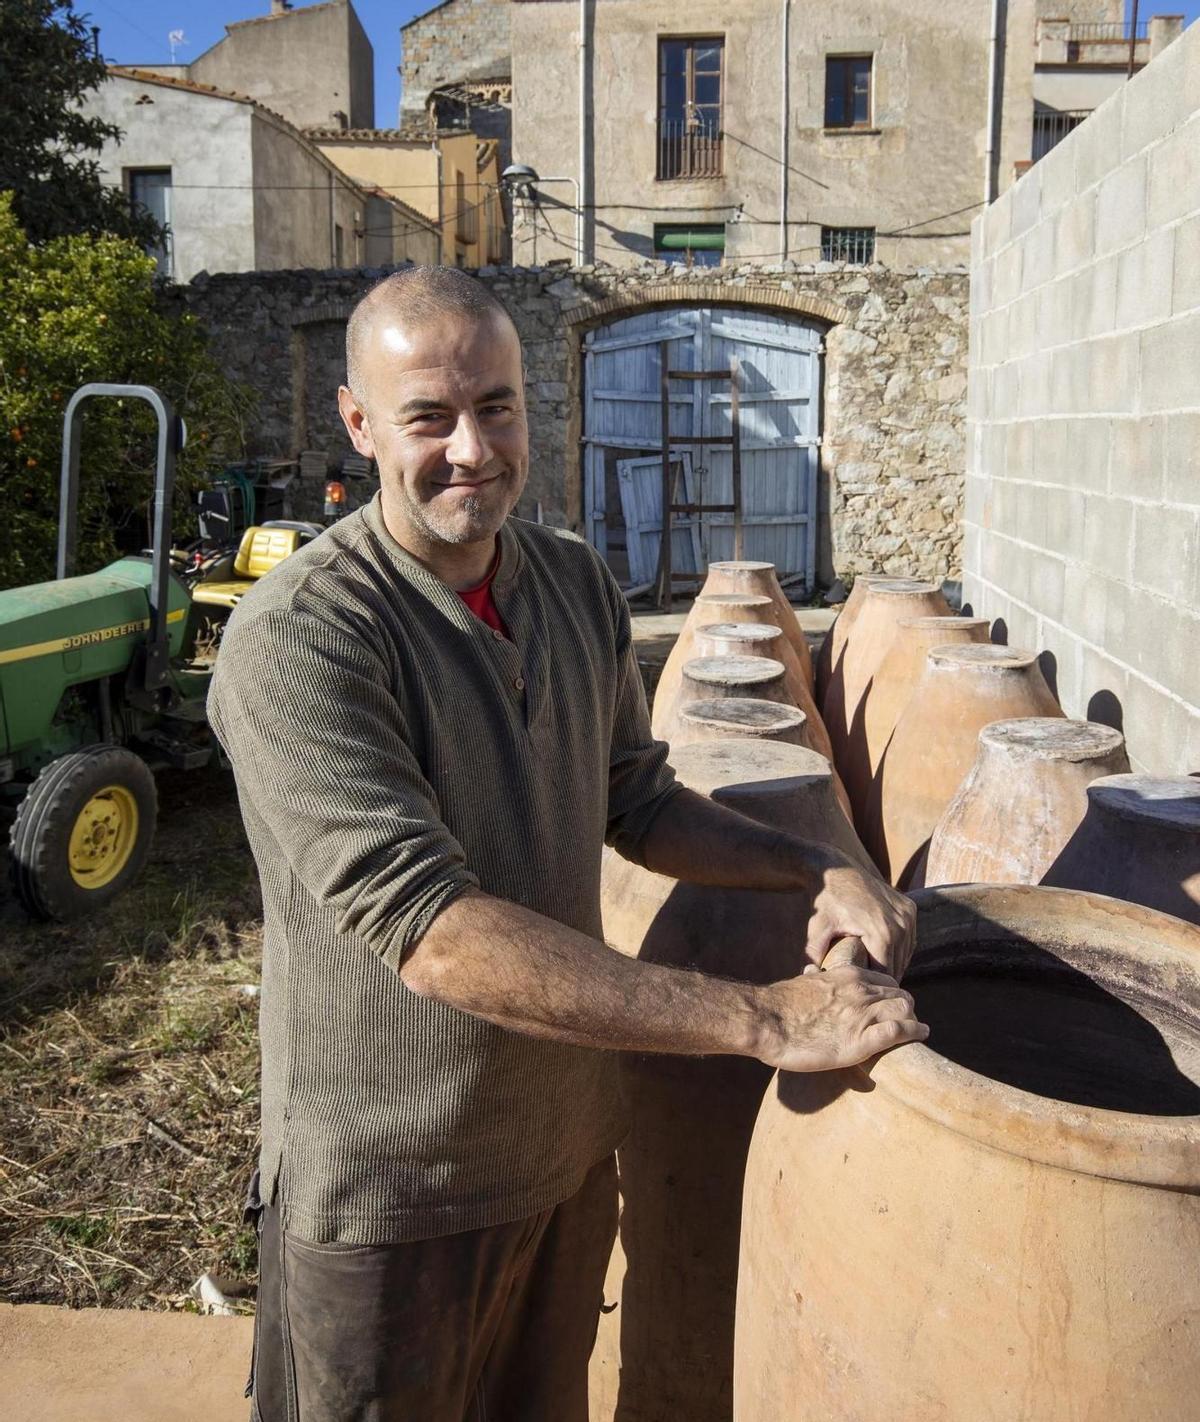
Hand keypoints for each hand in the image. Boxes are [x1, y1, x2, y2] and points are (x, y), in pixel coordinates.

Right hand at [752, 965, 928, 1072]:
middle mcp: (859, 991)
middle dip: (906, 1006)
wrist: (766, 1020)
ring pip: (904, 1009)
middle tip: (906, 1019)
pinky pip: (899, 1031)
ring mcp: (862, 1014)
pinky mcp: (862, 1040)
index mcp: (846, 976)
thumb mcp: (802, 982)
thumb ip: (814, 979)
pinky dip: (915, 1031)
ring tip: (916, 1029)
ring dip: (913, 1019)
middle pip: (900, 993)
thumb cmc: (779, 1005)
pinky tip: (922, 1034)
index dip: (891, 992)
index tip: (892, 1004)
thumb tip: (809, 972)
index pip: (884, 979)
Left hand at [806, 855, 916, 977]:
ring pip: (906, 952)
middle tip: (871, 988)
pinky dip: (900, 948)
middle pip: (898, 964)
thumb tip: (810, 976)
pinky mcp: (910, 908)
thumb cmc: (825, 901)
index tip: (863, 992)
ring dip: (895, 964)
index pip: (885, 972)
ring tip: (878, 976)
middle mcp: (900, 924)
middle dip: (885, 978)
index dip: (874, 985)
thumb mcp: (817, 928)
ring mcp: (908, 915)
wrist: (837, 869)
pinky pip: (909, 938)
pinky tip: (885, 956)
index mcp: (881, 933)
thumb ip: (814, 954)